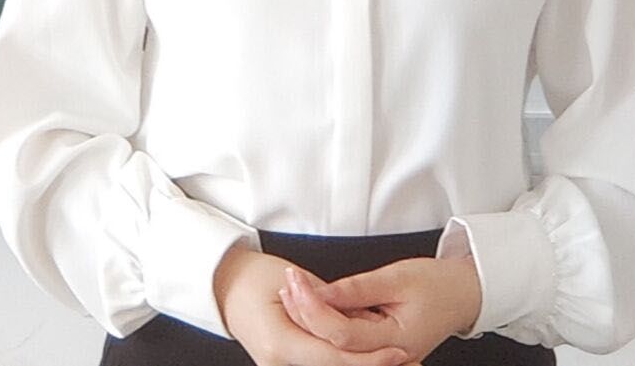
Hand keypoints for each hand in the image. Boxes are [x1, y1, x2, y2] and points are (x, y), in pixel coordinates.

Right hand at [214, 245, 412, 365]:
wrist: (224, 286)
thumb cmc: (252, 277)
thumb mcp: (292, 281)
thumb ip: (328, 302)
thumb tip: (362, 317)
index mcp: (280, 344)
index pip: (335, 357)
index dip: (370, 358)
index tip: (399, 353)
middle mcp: (278, 364)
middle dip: (371, 365)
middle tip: (410, 362)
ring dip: (360, 363)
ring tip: (397, 358)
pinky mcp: (285, 365)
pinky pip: (320, 365)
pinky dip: (343, 360)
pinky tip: (368, 355)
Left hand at [279, 255, 483, 365]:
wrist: (464, 294)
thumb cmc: (438, 284)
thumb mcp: (397, 278)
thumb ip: (357, 289)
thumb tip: (320, 293)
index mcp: (395, 342)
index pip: (342, 335)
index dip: (314, 309)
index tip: (296, 282)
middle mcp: (386, 355)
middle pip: (333, 344)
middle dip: (306, 315)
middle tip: (287, 285)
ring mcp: (381, 353)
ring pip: (336, 343)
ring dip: (312, 318)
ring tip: (293, 289)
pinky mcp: (376, 345)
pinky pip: (346, 338)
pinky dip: (327, 320)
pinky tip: (311, 301)